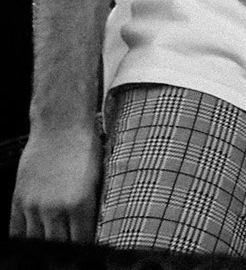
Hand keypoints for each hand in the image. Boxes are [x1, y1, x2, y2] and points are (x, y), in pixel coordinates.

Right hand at [8, 123, 101, 243]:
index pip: (82, 241)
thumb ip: (92, 207)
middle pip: (59, 244)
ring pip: (38, 240)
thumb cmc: (86, 148)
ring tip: (55, 245)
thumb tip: (92, 228)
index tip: (88, 249)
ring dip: (47, 244)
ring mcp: (34, 205)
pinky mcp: (19, 199)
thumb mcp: (97, 179)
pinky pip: (17, 229)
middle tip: (72, 249)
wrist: (61, 126)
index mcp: (80, 204)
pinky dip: (25, 237)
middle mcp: (55, 208)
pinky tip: (34, 240)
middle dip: (67, 248)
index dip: (86, 247)